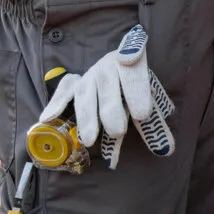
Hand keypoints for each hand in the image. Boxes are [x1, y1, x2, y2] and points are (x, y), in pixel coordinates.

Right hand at [37, 24, 176, 168]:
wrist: (122, 63)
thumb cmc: (137, 89)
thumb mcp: (149, 102)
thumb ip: (155, 125)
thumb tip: (166, 151)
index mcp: (133, 62)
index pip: (135, 73)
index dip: (138, 92)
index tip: (143, 114)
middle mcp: (109, 65)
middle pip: (107, 84)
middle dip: (112, 109)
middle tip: (118, 132)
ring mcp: (90, 74)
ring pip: (85, 92)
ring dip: (87, 116)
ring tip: (90, 140)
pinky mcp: (75, 83)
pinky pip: (63, 91)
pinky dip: (55, 103)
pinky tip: (47, 118)